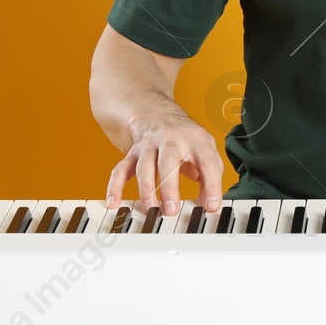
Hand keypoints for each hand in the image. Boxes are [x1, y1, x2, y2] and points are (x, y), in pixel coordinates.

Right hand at [104, 106, 222, 214]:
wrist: (157, 114)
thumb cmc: (186, 137)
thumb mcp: (206, 148)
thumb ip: (211, 174)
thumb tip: (208, 202)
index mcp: (195, 139)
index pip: (207, 162)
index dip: (211, 185)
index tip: (211, 206)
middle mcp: (171, 140)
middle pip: (168, 162)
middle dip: (169, 187)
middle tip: (171, 211)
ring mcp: (149, 146)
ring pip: (144, 167)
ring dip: (146, 190)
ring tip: (150, 209)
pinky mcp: (132, 153)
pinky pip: (121, 169)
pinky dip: (115, 186)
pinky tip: (113, 202)